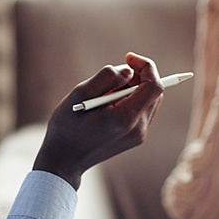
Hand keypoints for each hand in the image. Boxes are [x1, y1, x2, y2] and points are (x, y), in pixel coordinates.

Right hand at [32, 52, 163, 189]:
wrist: (64, 161)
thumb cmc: (67, 126)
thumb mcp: (80, 94)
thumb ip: (107, 78)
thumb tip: (129, 71)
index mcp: (125, 118)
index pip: (154, 86)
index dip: (146, 67)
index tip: (129, 58)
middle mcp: (137, 129)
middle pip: (153, 92)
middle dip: (138, 76)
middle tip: (111, 77)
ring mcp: (138, 135)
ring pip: (148, 100)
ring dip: (132, 88)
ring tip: (105, 94)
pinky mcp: (134, 138)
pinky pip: (141, 110)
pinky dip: (129, 100)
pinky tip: (107, 105)